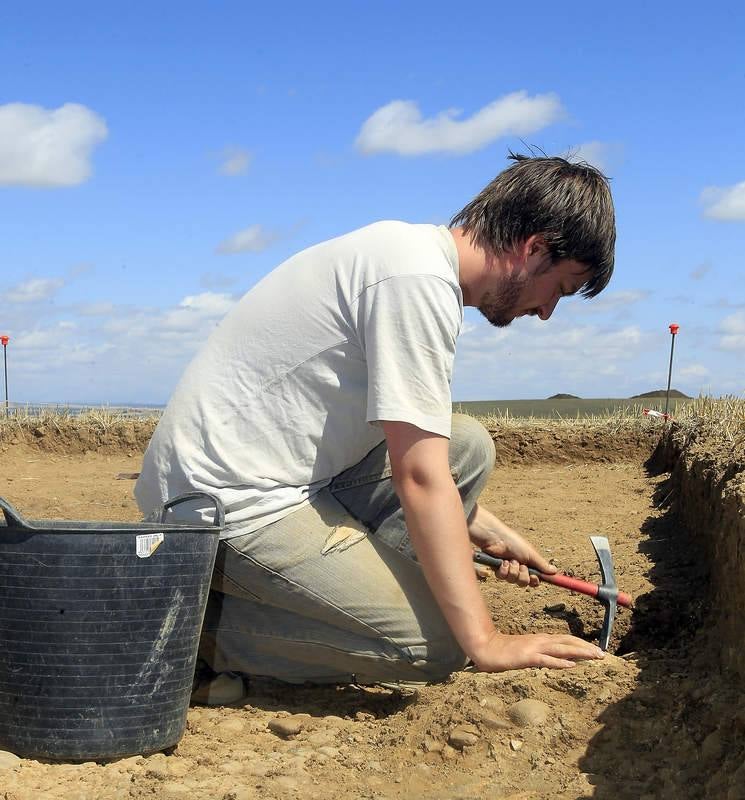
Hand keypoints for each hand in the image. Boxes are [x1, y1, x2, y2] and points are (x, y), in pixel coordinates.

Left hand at [468, 504, 555, 587]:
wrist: (498, 539)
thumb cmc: (515, 543)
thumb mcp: (531, 554)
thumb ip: (542, 565)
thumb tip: (555, 571)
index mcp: (529, 563)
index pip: (534, 578)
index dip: (534, 581)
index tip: (534, 577)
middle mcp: (519, 568)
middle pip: (524, 583)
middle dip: (523, 575)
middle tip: (521, 566)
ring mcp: (508, 570)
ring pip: (513, 581)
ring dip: (513, 571)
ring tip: (511, 560)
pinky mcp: (498, 570)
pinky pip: (503, 578)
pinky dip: (504, 570)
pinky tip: (503, 562)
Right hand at [472, 631, 604, 671]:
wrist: (485, 647)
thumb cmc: (504, 651)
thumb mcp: (526, 652)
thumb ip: (540, 654)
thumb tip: (554, 660)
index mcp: (540, 640)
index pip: (565, 639)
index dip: (581, 644)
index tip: (595, 650)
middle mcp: (540, 641)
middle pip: (567, 642)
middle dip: (586, 647)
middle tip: (603, 654)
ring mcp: (534, 648)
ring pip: (562, 649)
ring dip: (580, 652)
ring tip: (595, 656)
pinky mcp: (527, 657)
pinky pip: (546, 660)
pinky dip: (560, 662)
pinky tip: (571, 665)